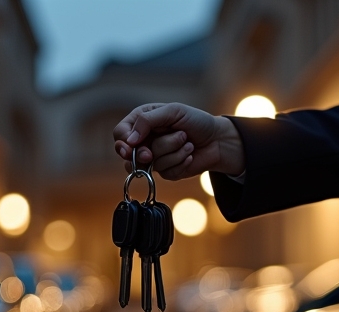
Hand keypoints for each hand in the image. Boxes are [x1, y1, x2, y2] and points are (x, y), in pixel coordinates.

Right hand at [113, 103, 244, 179]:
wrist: (218, 139)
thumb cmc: (196, 121)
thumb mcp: (173, 112)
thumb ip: (148, 120)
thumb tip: (129, 139)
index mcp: (142, 121)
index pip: (120, 133)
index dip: (123, 142)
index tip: (130, 147)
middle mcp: (146, 140)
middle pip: (130, 154)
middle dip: (144, 153)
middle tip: (150, 154)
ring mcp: (155, 157)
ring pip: (151, 164)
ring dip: (172, 151)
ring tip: (186, 141)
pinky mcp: (167, 171)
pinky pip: (166, 172)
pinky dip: (180, 161)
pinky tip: (190, 153)